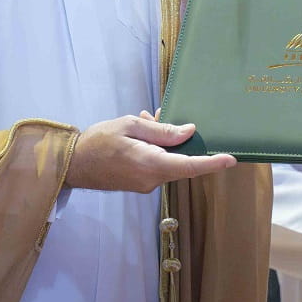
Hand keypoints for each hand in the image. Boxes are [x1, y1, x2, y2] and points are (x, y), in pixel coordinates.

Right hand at [67, 111, 235, 192]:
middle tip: (162, 115)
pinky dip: (155, 150)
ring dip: (163, 142)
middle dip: (179, 139)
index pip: (189, 166)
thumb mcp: (130, 126)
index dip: (212, 163)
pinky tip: (142, 133)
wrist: (71, 165)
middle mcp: (152, 180)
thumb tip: (189, 132)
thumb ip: (162, 131)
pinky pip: (157, 165)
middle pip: (181, 161)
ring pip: (168, 161)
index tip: (231, 159)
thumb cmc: (97, 142)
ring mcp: (146, 185)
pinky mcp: (140, 184)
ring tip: (146, 120)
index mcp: (151, 165)